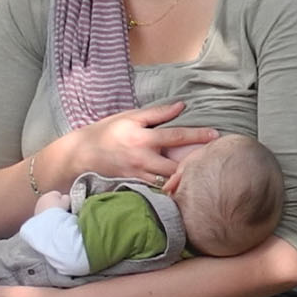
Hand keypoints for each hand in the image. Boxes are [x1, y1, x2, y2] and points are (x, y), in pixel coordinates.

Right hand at [74, 103, 217, 188]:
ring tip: (201, 175)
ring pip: (168, 182)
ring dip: (184, 179)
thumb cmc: (106, 131)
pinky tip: (182, 186)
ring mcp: (138, 175)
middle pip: (176, 166)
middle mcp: (142, 159)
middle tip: (212, 161)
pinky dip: (169, 188)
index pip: (176, 136)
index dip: (197, 136)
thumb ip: (157, 113)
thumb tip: (181, 106)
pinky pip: (156, 189)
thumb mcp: (130, 117)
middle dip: (195, 165)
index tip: (215, 135)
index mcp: (142, 138)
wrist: (81, 154)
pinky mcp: (134, 185)